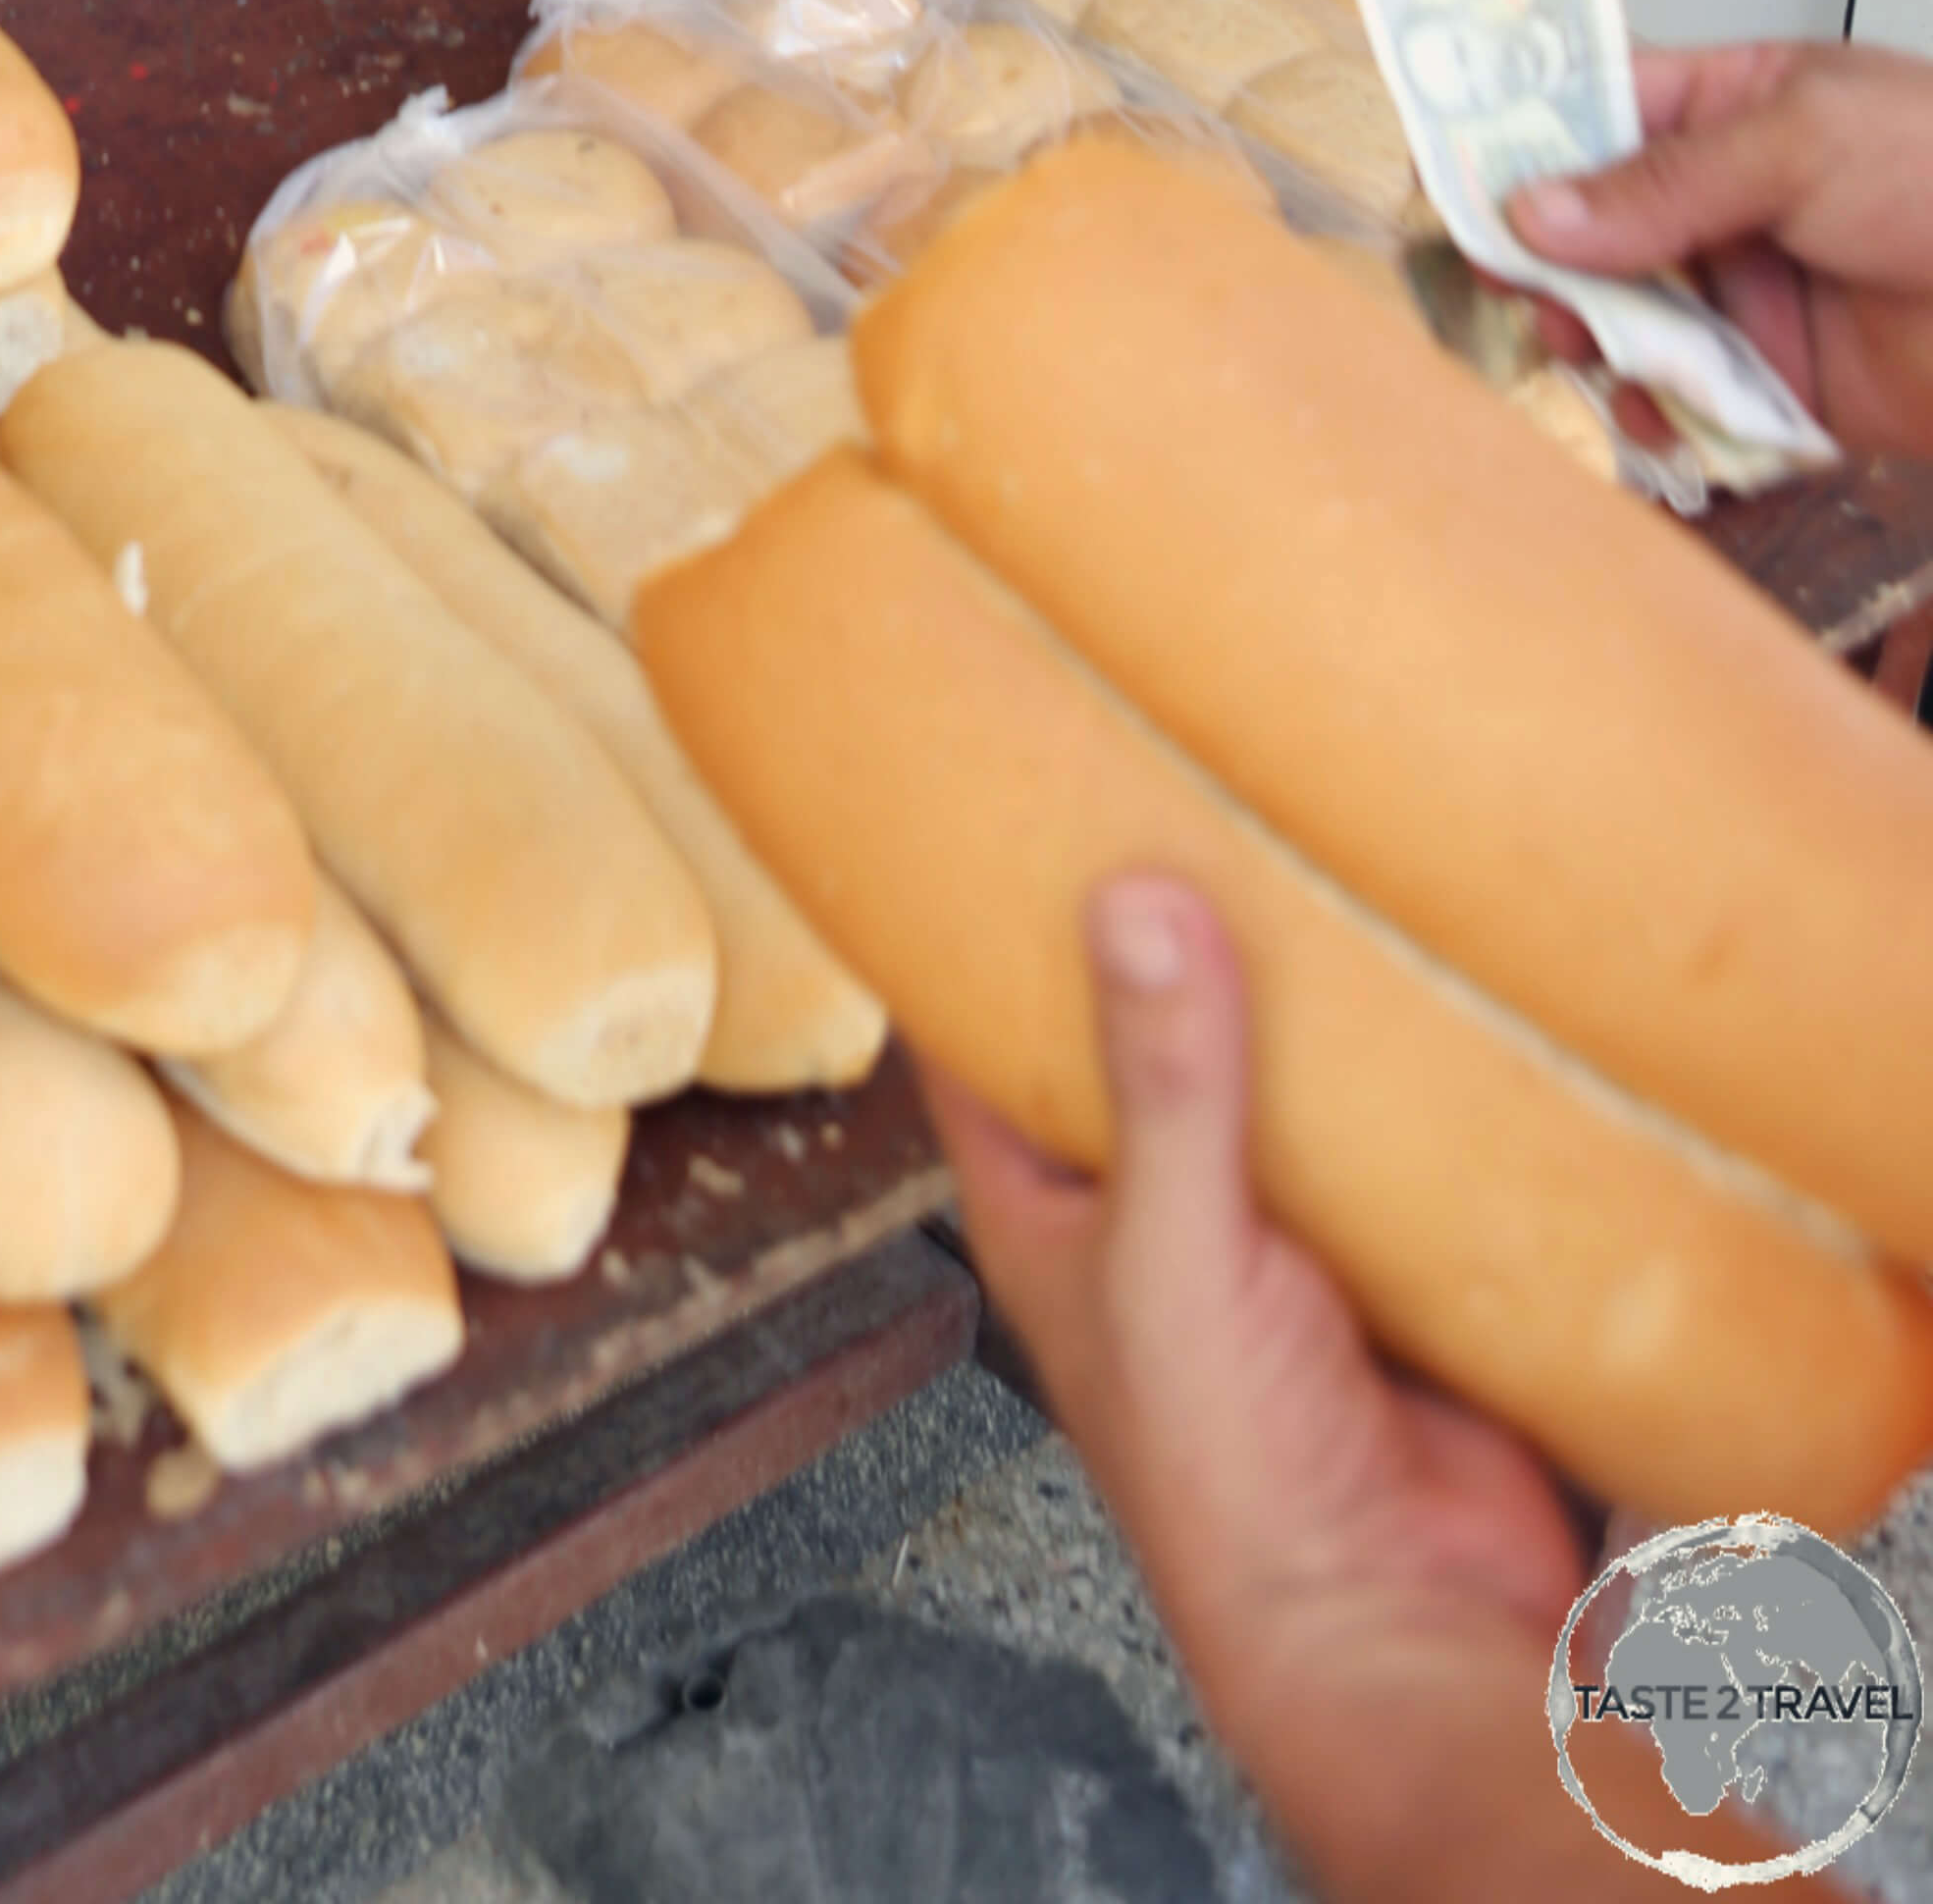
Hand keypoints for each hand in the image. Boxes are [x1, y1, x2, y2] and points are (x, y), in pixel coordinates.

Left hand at [928, 879, 1598, 1903]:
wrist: (1403, 1624)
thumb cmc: (1230, 1483)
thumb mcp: (1171, 1251)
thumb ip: (1161, 1083)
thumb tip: (1137, 902)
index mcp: (1048, 1211)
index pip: (976, 1035)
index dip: (972, 921)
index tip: (996, 790)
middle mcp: (1151, 1213)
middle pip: (1139, 1036)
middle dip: (1167, 932)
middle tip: (1194, 782)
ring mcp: (1273, 1238)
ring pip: (1270, 1080)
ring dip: (1298, 1001)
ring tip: (1320, 849)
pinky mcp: (1387, 1265)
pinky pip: (1388, 1140)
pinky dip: (1407, 1078)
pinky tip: (1434, 984)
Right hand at [1510, 41, 1932, 459]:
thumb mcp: (1804, 138)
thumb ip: (1665, 179)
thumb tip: (1535, 210)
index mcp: (1730, 108)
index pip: (1594, 107)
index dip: (1516, 135)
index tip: (1445, 173)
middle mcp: (1727, 204)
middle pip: (1592, 229)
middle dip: (1545, 257)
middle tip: (1515, 281)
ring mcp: (1752, 298)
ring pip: (1630, 322)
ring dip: (1597, 339)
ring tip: (1588, 347)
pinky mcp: (1785, 390)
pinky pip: (1693, 408)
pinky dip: (1663, 418)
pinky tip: (1659, 415)